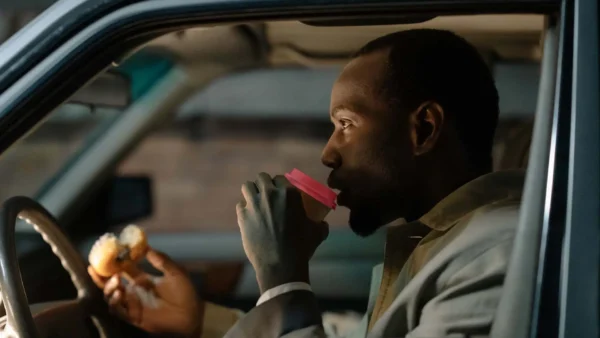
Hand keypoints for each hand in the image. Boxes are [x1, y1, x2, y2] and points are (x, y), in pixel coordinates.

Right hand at [88, 248, 202, 337]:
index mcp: (142, 279)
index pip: (123, 269)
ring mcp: (132, 304)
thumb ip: (161, 260)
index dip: (114, 261)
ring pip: (110, 296)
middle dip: (102, 275)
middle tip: (97, 267)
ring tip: (117, 280)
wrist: (190, 313)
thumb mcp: (175, 272)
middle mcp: (134, 291)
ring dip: (108, 288)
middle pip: (110, 283)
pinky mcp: (133, 316)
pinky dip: (114, 302)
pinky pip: (117, 310)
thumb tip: (147, 246)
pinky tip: (118, 293)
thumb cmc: (185, 292)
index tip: (108, 252)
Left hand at [236, 173, 328, 292]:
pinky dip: (244, 208)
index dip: (279, 184)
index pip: (280, 178)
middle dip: (264, 184)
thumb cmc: (301, 247)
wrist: (281, 264)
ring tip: (255, 200)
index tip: (279, 191)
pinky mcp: (242, 216)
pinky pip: (240, 204)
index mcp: (289, 193)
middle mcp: (270, 194)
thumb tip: (323, 223)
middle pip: (262, 178)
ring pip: (247, 186)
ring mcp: (254, 204)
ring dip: (251, 192)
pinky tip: (249, 216)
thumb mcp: (317, 232)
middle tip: (267, 194)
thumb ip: (320, 224)